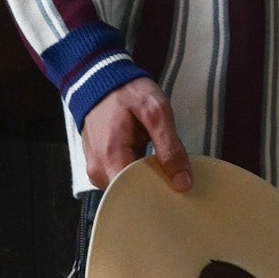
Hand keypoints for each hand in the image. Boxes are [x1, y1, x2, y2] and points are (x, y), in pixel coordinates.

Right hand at [78, 77, 192, 192]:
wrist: (98, 78)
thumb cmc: (125, 92)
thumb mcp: (156, 111)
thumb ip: (170, 147)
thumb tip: (182, 181)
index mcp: (111, 158)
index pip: (135, 197)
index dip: (159, 199)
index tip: (178, 195)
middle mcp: (98, 171)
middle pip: (131, 197)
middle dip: (155, 192)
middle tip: (176, 181)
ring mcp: (96, 170)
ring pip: (126, 191)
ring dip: (146, 183)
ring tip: (163, 171)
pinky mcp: (99, 166)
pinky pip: (121, 181)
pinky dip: (137, 177)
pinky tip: (150, 167)